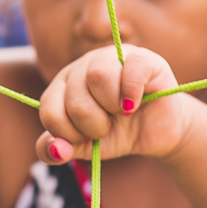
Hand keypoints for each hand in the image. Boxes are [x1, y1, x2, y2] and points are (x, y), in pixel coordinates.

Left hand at [35, 45, 195, 163]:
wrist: (158, 134)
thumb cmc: (119, 134)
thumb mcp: (85, 147)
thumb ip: (59, 149)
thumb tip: (55, 151)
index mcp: (64, 84)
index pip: (49, 107)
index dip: (66, 132)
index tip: (84, 139)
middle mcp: (84, 64)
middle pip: (74, 95)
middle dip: (92, 124)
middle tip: (107, 127)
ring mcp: (113, 56)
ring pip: (98, 76)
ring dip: (111, 106)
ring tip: (123, 112)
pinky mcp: (142, 58)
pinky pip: (130, 68)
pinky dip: (131, 93)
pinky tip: (135, 104)